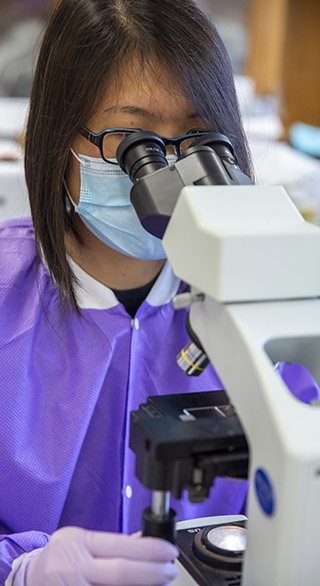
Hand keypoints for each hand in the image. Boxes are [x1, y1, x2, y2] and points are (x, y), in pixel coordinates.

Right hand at [21, 526, 178, 585]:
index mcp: (79, 544)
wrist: (30, 579)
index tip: (168, 552)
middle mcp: (75, 568)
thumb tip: (145, 541)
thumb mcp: (80, 540)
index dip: (148, 549)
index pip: (120, 545)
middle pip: (120, 572)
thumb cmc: (59, 558)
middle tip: (170, 571)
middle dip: (151, 573)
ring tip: (158, 584)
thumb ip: (110, 544)